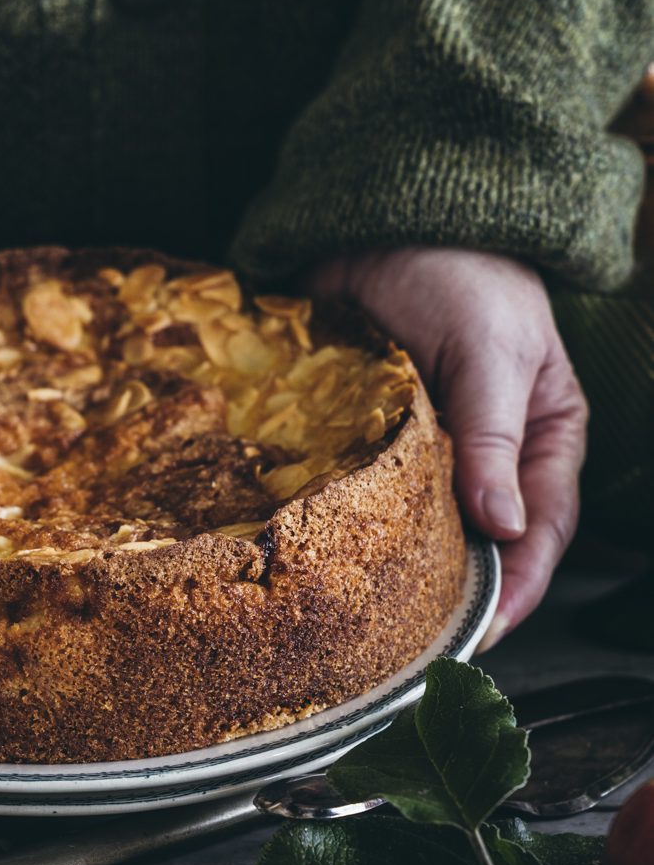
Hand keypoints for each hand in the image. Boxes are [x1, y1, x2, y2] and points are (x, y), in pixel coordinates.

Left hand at [306, 248, 587, 647]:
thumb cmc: (459, 272)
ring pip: (418, 526)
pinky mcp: (368, 438)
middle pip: (478, 542)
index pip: (540, 532)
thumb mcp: (491, 353)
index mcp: (541, 438)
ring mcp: (425, 449)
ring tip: (368, 616)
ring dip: (397, 566)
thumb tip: (501, 529)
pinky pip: (363, 493)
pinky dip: (348, 523)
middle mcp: (486, 454)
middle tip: (415, 645)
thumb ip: (493, 439)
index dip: (518, 589)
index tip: (481, 636)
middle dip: (453, 593)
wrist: (381, 219)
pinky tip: (324, 555)